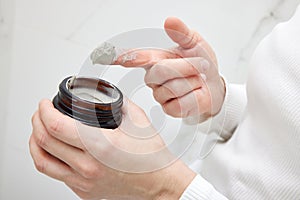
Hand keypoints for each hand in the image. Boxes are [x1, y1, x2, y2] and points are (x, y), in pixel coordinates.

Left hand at [29, 99, 194, 199]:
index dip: (44, 111)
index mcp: (100, 146)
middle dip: (36, 121)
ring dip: (35, 142)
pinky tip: (55, 149)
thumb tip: (104, 96)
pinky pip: (56, 174)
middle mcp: (88, 167)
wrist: (160, 185)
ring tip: (38, 130)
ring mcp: (83, 182)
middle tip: (41, 112)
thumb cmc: (152, 158)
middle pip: (44, 142)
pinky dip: (48, 158)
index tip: (45, 104)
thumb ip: (119, 104)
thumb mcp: (138, 121)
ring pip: (43, 162)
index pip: (56, 126)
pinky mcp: (83, 191)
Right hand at [114, 17, 224, 119]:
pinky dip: (193, 97)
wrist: (213, 87)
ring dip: (192, 82)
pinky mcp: (168, 108)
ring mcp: (160, 94)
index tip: (101, 56)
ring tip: (196, 80)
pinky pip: (179, 103)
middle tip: (200, 66)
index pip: (133, 57)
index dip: (117, 56)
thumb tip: (170, 21)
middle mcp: (154, 77)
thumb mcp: (196, 44)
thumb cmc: (202, 66)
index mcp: (156, 59)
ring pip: (171, 87)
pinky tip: (194, 94)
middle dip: (185, 67)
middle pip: (160, 71)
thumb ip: (182, 33)